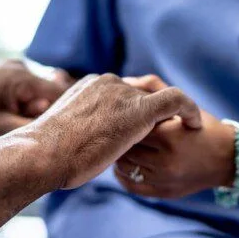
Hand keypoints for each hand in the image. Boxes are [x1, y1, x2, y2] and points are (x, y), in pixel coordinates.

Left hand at [0, 60, 65, 144]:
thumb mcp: (3, 129)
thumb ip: (33, 125)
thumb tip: (62, 128)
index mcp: (18, 76)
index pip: (59, 92)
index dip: (65, 112)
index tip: (66, 130)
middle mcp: (20, 65)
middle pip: (52, 91)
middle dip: (47, 111)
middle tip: (29, 125)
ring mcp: (15, 66)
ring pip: (43, 91)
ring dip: (37, 108)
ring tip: (16, 118)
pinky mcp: (12, 71)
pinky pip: (32, 88)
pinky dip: (29, 103)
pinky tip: (14, 112)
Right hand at [26, 74, 202, 188]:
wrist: (43, 154)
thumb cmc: (47, 154)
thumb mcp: (63, 134)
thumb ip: (79, 129)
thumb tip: (79, 142)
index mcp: (91, 85)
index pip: (122, 92)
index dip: (134, 109)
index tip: (141, 128)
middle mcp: (108, 83)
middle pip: (141, 93)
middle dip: (154, 112)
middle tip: (170, 131)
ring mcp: (123, 94)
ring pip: (157, 98)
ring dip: (171, 115)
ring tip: (184, 130)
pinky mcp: (139, 110)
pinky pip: (175, 100)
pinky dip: (189, 110)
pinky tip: (195, 125)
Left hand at [113, 76, 234, 198]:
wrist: (228, 158)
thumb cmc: (203, 127)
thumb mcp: (183, 104)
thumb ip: (154, 88)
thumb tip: (124, 81)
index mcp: (170, 136)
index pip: (131, 126)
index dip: (125, 119)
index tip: (122, 114)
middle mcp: (166, 161)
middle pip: (125, 148)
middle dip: (120, 137)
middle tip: (117, 130)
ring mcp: (165, 180)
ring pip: (124, 168)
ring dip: (120, 156)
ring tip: (122, 146)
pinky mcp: (163, 193)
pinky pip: (131, 186)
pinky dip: (123, 175)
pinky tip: (127, 164)